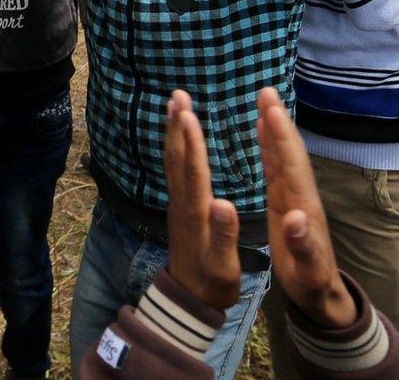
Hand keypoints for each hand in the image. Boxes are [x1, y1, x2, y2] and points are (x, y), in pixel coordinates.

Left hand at [161, 90, 242, 309]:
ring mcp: (178, 206)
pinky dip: (177, 148)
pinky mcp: (179, 209)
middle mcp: (183, 204)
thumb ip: (225, 235)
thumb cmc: (213, 284)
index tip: (187, 113)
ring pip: (173, 163)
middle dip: (177, 127)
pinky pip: (176, 171)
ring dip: (174, 133)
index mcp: (197, 214)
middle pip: (178, 159)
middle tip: (176, 95)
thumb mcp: (224, 265)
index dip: (191, 142)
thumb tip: (224, 203)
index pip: (193, 171)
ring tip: (175, 106)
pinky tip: (179, 138)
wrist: (189, 301)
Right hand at [257, 87, 356, 328]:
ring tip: (265, 101)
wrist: (322, 293)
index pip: (292, 165)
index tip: (270, 109)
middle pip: (290, 152)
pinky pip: (278, 167)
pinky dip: (271, 146)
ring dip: (275, 128)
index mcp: (303, 207)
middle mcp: (301, 195)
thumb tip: (295, 218)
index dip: (281, 137)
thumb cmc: (311, 283)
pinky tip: (264, 132)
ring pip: (284, 155)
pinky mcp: (287, 201)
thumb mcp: (307, 271)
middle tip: (267, 91)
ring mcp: (295, 197)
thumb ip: (302, 245)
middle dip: (279, 121)